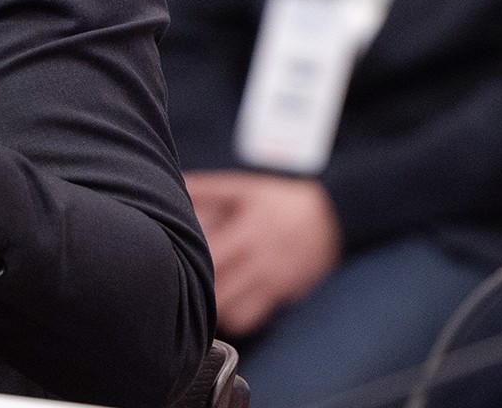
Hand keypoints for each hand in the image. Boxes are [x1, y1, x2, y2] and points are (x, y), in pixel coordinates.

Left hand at [185, 170, 341, 336]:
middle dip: (195, 289)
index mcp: (246, 232)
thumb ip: (208, 189)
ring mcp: (273, 282)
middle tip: (179, 281)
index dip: (186, 263)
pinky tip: (223, 305)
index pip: (210, 258)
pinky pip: (252, 319)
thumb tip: (176, 183)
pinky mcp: (283, 296)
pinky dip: (233, 317)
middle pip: (218, 291)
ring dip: (212, 307)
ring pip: (233, 312)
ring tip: (199, 295)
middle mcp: (260, 261)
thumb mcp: (245, 188)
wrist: (331, 218)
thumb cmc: (280, 201)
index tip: (170, 260)